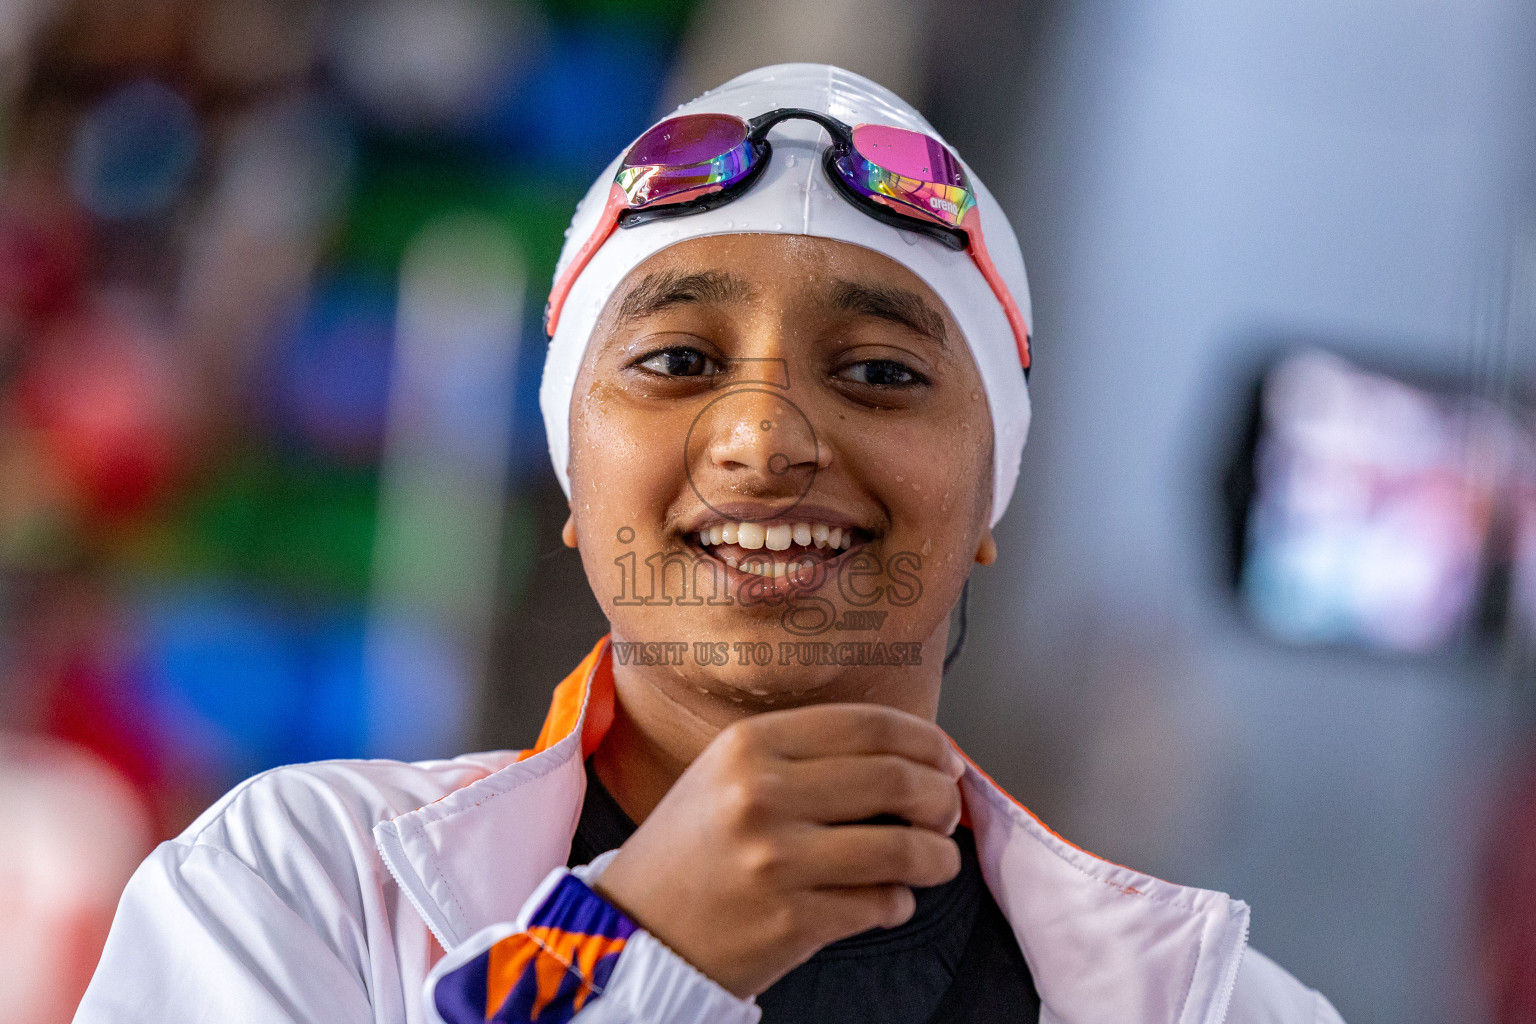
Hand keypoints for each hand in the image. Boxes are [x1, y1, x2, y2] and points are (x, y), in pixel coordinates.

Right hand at [592, 703, 965, 997]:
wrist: (635, 928)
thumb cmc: (692, 849)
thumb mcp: (727, 773)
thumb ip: (806, 756)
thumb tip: (910, 758)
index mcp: (750, 745)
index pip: (869, 724)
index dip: (925, 739)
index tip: (944, 759)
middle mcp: (761, 795)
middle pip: (896, 778)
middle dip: (941, 797)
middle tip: (946, 811)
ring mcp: (776, 861)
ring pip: (903, 848)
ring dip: (937, 857)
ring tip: (935, 862)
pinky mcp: (791, 922)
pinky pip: (881, 905)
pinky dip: (899, 904)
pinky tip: (886, 901)